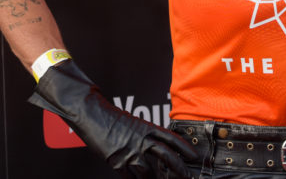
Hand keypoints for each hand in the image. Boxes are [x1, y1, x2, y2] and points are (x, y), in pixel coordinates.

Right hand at [29, 59, 195, 177]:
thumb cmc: (111, 117)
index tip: (194, 156)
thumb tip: (157, 143)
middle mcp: (141, 140)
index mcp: (146, 127)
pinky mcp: (117, 162)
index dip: (184, 148)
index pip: (171, 138)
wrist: (91, 114)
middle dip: (179, 168)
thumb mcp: (133, 121)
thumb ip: (145, 133)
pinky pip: (131, 177)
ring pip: (149, 171)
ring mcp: (130, 151)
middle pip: (166, 156)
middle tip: (187, 175)